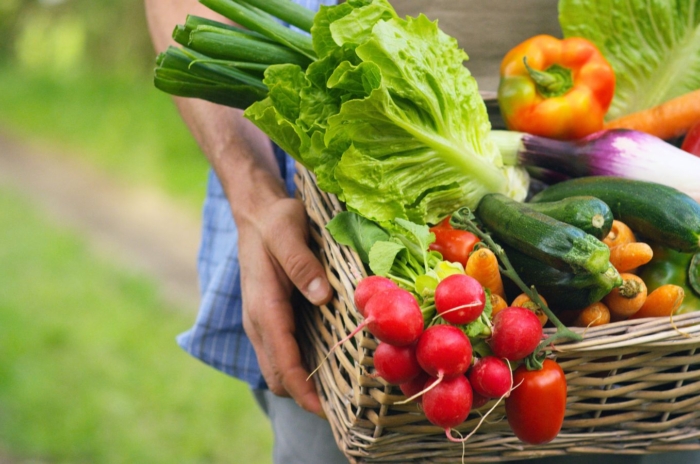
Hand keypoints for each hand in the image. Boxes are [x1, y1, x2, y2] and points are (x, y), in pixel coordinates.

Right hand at [238, 197, 331, 414]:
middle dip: (305, 396)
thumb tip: (321, 296)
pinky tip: (328, 363)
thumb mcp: (288, 231)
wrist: (256, 213)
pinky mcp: (270, 318)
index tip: (328, 411)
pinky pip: (282, 353)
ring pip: (278, 368)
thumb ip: (301, 263)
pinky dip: (300, 367)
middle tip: (345, 405)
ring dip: (303, 385)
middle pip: (278, 376)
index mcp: (263, 306)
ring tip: (341, 392)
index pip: (282, 362)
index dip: (303, 391)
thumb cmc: (275, 221)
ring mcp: (262, 322)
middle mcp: (258, 322)